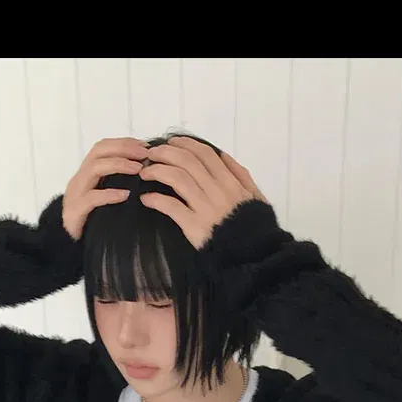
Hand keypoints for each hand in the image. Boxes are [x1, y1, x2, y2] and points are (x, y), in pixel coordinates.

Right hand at [62, 131, 152, 241]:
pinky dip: (110, 194)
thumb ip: (118, 183)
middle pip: (99, 151)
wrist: (69, 243)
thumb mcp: (106, 196)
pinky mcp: (75, 211)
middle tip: (145, 154)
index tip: (145, 146)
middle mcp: (80, 178)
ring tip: (138, 170)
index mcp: (87, 172)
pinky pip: (92, 198)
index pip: (103, 147)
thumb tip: (146, 172)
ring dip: (119, 165)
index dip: (124, 142)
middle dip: (124, 149)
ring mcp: (76, 193)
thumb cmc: (92, 219)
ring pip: (94, 168)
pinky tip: (125, 195)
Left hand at [138, 135, 259, 246]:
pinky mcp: (195, 227)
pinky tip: (146, 199)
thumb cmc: (253, 229)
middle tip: (150, 155)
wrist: (254, 259)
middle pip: (187, 161)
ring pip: (177, 178)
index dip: (184, 144)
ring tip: (145, 173)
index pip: (204, 153)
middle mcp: (218, 190)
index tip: (171, 143)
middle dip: (165, 153)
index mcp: (231, 181)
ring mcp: (206, 208)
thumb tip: (222, 155)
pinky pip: (171, 207)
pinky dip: (155, 200)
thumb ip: (241, 175)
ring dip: (157, 171)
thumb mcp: (255, 197)